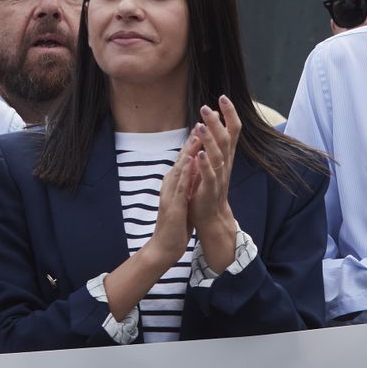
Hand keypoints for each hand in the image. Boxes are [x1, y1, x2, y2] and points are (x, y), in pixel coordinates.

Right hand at [144, 134, 197, 268]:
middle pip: (181, 158)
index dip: (193, 143)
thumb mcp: (183, 198)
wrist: (164, 246)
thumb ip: (187, 183)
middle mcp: (170, 184)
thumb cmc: (176, 223)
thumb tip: (195, 169)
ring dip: (188, 150)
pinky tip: (191, 160)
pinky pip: (181, 186)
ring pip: (180, 168)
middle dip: (191, 140)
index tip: (202, 126)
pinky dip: (186, 172)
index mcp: (174, 183)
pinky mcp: (174, 205)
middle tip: (201, 121)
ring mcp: (171, 193)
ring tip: (197, 133)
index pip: (183, 159)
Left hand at [189, 97, 240, 232]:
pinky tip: (198, 154)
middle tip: (205, 107)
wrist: (211, 215)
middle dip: (216, 122)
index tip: (223, 97)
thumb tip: (213, 116)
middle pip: (225, 139)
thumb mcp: (214, 159)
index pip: (232, 130)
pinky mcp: (210, 189)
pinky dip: (204, 164)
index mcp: (226, 154)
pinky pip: (209, 175)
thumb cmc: (209, 184)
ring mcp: (219, 176)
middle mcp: (225, 163)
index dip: (230, 114)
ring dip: (209, 140)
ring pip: (217, 155)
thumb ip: (214, 139)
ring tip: (199, 125)